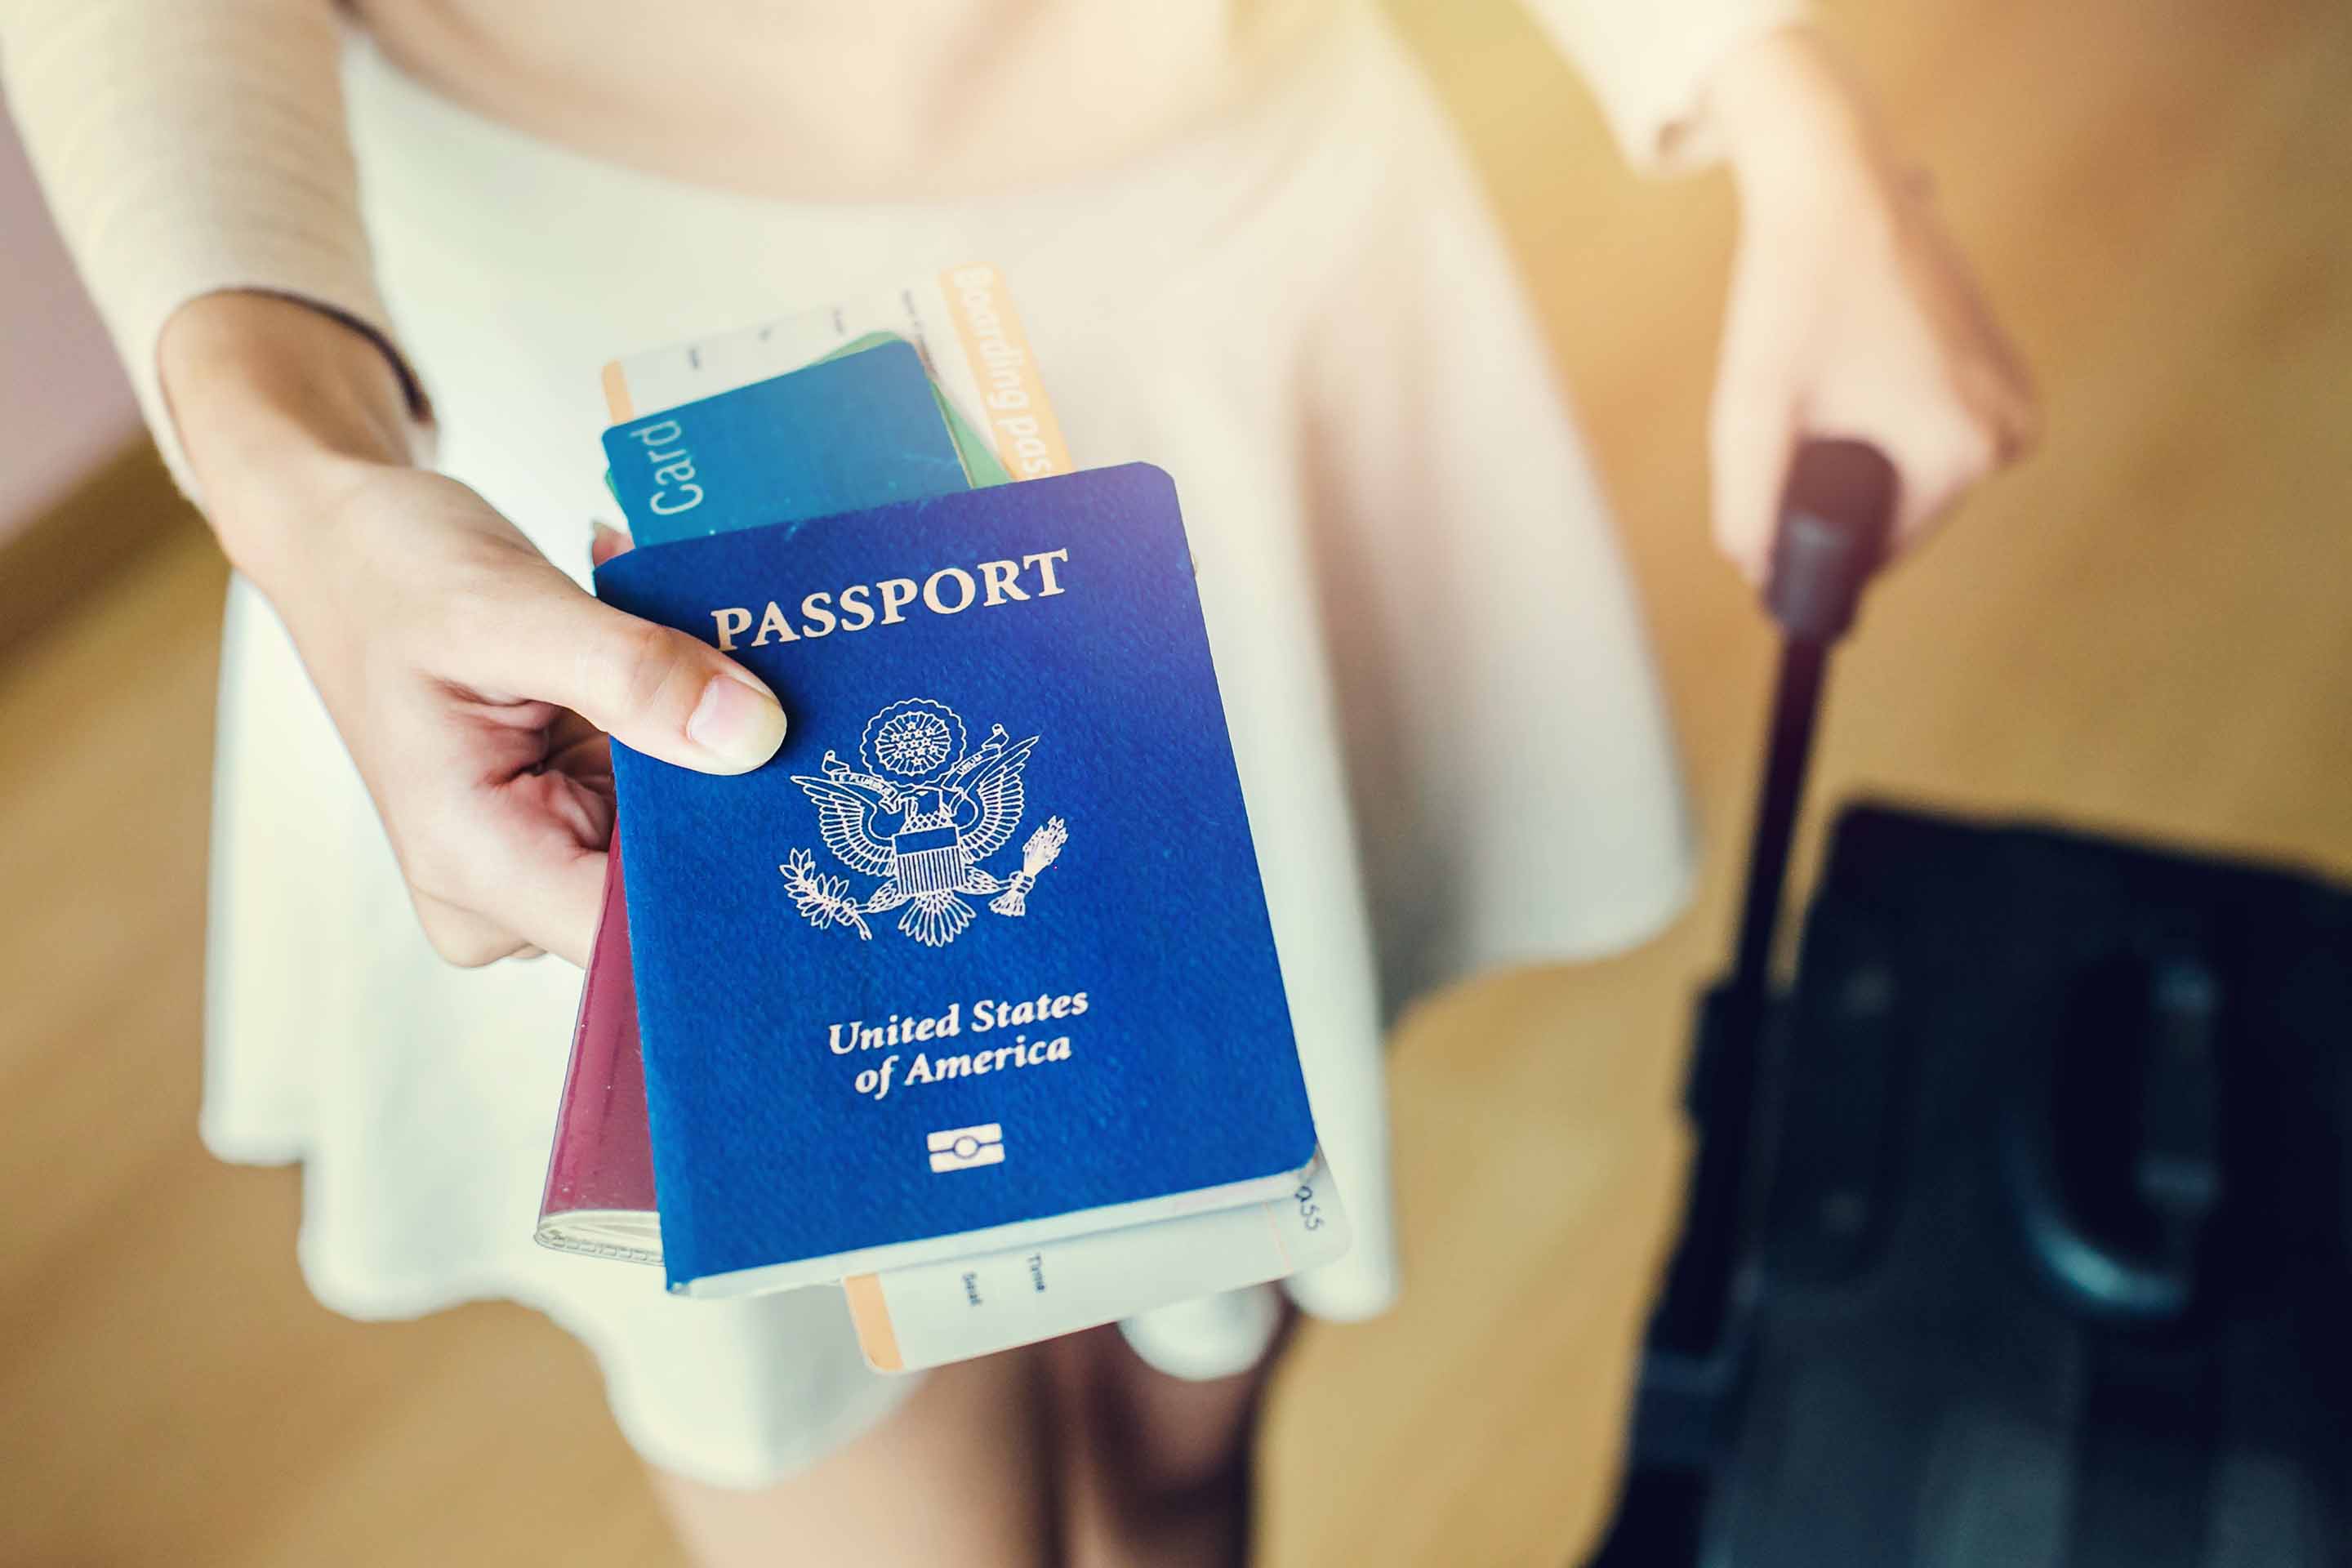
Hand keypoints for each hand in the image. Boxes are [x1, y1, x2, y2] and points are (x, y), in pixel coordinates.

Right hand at [163, 294, 786, 966]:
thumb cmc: (392, 572)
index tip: (818, 822)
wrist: (348, 540)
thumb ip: (631, 673)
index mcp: (476, 867)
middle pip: (672, 889)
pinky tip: (686, 648)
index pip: (633, 941)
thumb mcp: (507, 607)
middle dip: (738, 800)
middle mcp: (512, 891)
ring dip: (719, 746)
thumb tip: (755, 737)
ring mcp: (549, 853)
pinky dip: (690, 721)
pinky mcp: (579, 812)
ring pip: (685, 834)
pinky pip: (671, 790)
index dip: (729, 895)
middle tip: (797, 699)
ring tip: (714, 645)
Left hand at [1703, 29, 2037, 581]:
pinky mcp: (2001, 365)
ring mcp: (2014, 394)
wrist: (1836, 180)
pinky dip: (1883, 416)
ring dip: (1856, 449)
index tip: (1771, 499)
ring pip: (1909, 470)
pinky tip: (1854, 360)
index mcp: (1966, 451)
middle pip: (1894, 511)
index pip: (1876, 552)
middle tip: (1798, 407)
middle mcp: (2012, 428)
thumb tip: (1758, 571)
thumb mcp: (1752, 410)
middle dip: (1835, 484)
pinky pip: (1929, 429)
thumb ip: (1748, 506)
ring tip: (1828, 371)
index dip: (1812, 542)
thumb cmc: (1794, 289)